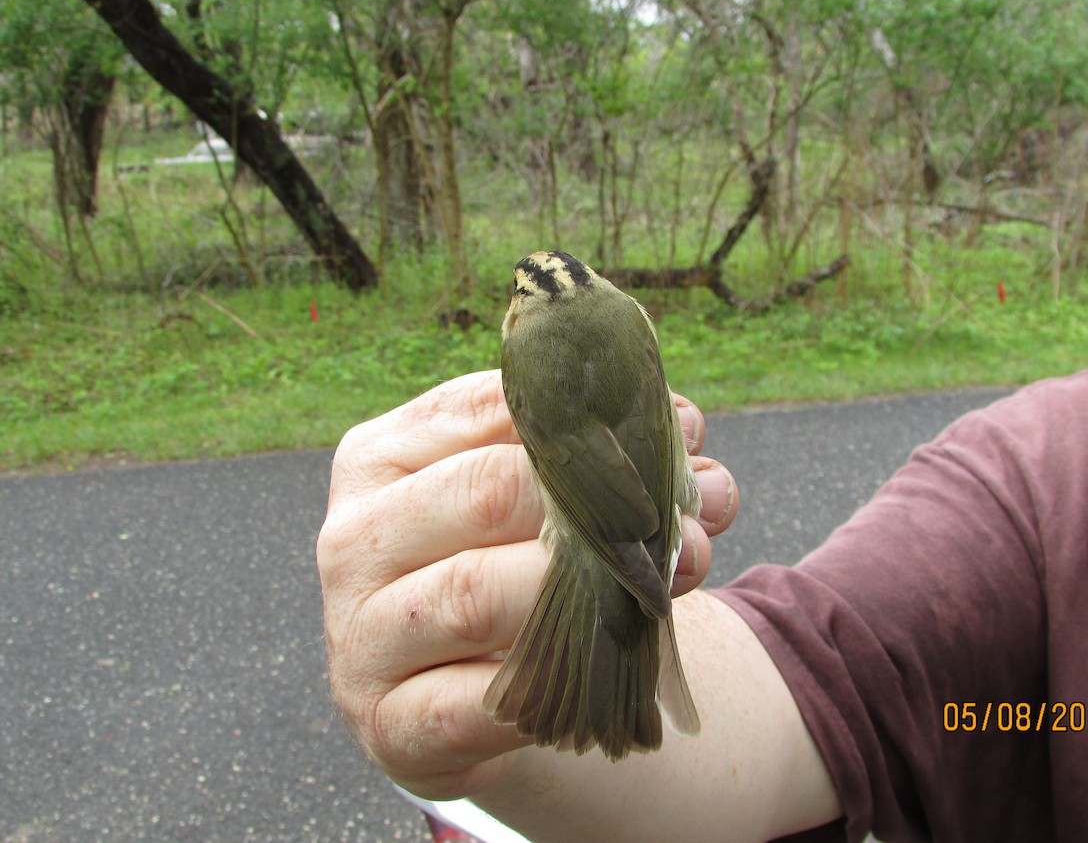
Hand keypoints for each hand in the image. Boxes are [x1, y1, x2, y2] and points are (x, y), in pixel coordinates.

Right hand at [317, 369, 739, 799]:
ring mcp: (358, 635)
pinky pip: (473, 704)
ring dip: (591, 596)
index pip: (483, 408)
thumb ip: (598, 458)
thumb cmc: (502, 564)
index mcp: (380, 455)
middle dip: (601, 506)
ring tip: (667, 593)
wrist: (453, 692)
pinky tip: (604, 679)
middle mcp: (353, 537)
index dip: (592, 419)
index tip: (682, 433)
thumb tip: (686, 425)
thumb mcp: (532, 498)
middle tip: (689, 525)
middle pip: (483, 492)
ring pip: (476, 595)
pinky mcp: (386, 723)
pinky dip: (549, 689)